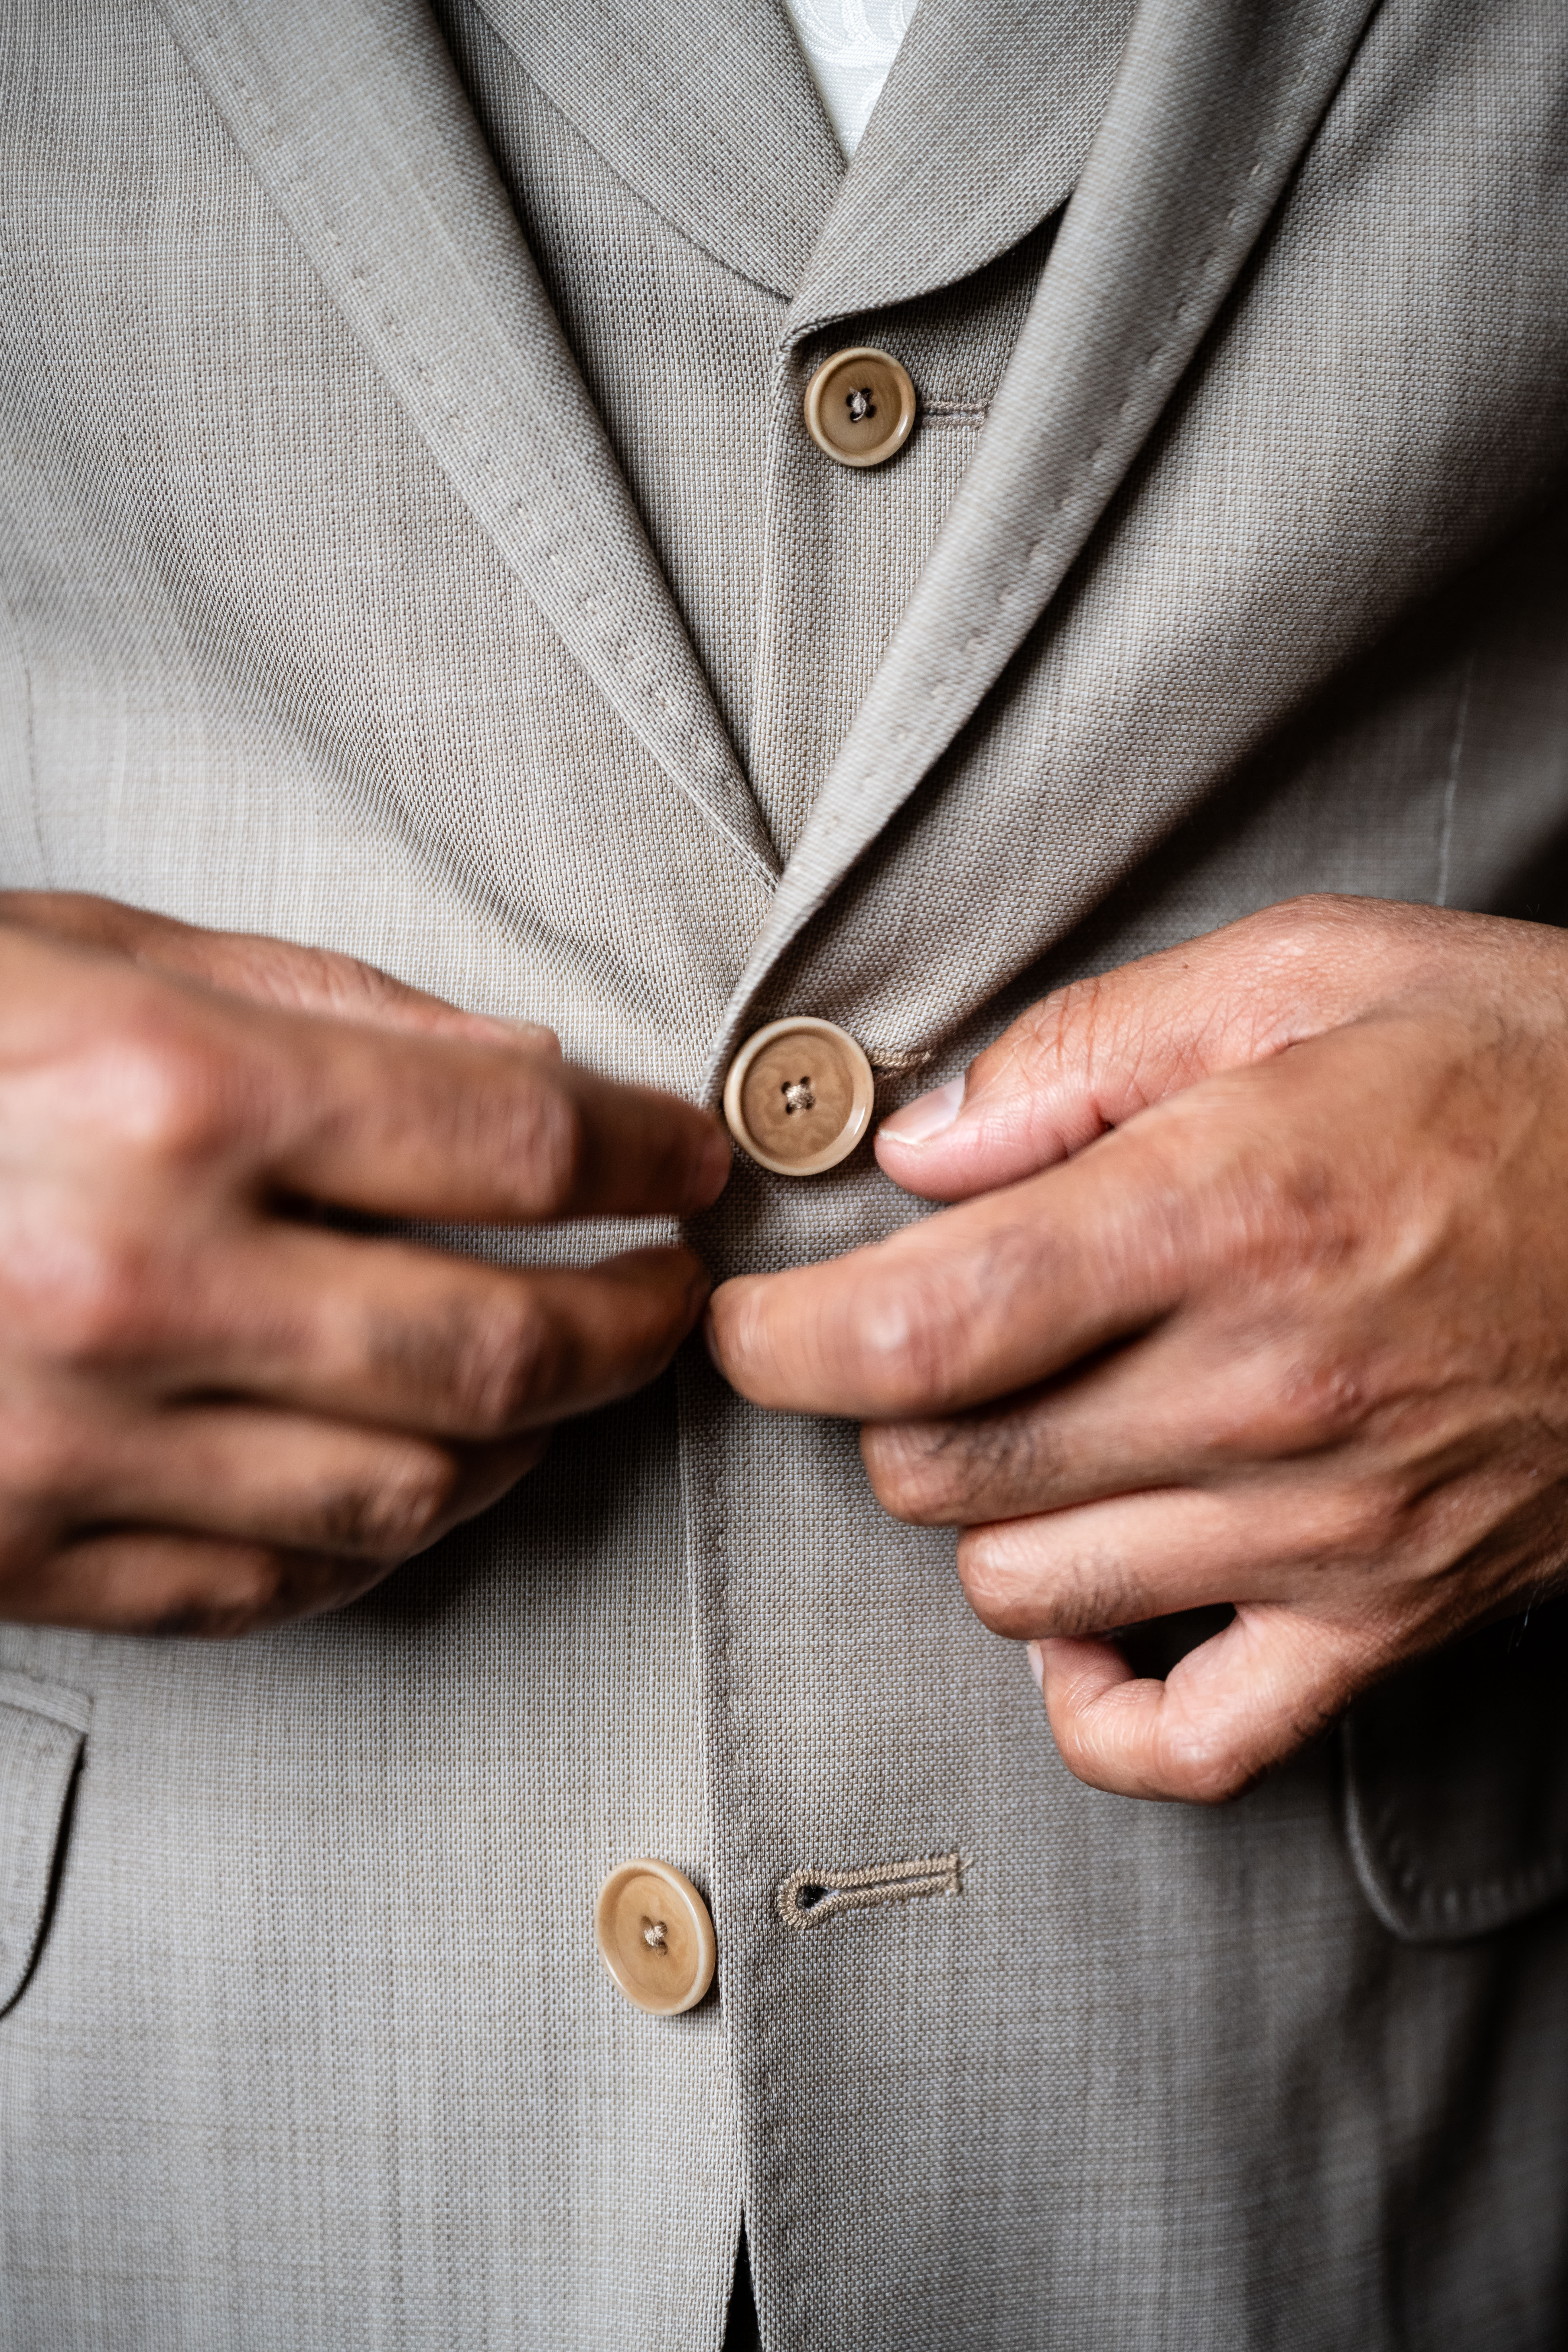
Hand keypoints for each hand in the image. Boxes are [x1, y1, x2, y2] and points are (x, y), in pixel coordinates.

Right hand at [0, 894, 727, 1634]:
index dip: (645, 1154)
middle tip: (671, 1297)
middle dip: (630, 1327)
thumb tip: (536, 1076)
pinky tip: (417, 1474)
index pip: (515, 1144)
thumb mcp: (97, 947)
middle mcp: (138, 1278)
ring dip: (525, 1445)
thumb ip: (333, 1010)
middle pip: (500, 1345)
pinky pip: (269, 1586)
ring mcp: (75, 1440)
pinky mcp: (21, 1551)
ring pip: (408, 1492)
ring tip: (559, 1387)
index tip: (693, 1160)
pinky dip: (376, 1538)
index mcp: (170, 1093)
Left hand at [708, 896, 1567, 1802]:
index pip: (913, 1330)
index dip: (774, 1339)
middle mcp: (1264, 1394)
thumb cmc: (1532, 1068)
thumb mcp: (1314, 969)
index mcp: (1225, 1214)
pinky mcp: (1388, 1616)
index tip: (742, 1318)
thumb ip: (1088, 1051)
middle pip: (938, 1467)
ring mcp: (1329, 1529)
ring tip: (1029, 1428)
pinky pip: (1186, 1740)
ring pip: (1019, 1587)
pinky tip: (1093, 1602)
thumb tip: (924, 1146)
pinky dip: (1098, 1695)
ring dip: (977, 1512)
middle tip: (915, 1337)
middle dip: (876, 1407)